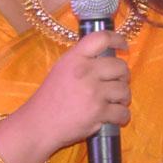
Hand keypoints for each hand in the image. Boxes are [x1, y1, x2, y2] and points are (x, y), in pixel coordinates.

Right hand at [21, 30, 131, 152]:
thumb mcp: (61, 69)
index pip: (101, 38)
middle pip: (120, 66)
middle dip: (123, 76)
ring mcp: (93, 92)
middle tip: (118, 83)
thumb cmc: (49, 98)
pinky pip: (123, 111)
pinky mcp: (98, 112)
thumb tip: (108, 56)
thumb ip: (82, 60)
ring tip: (115, 102)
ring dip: (123, 98)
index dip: (117, 39)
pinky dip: (122, 116)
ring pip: (124, 90)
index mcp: (74, 58)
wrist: (38, 124)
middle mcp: (85, 72)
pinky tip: (115, 116)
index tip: (124, 46)